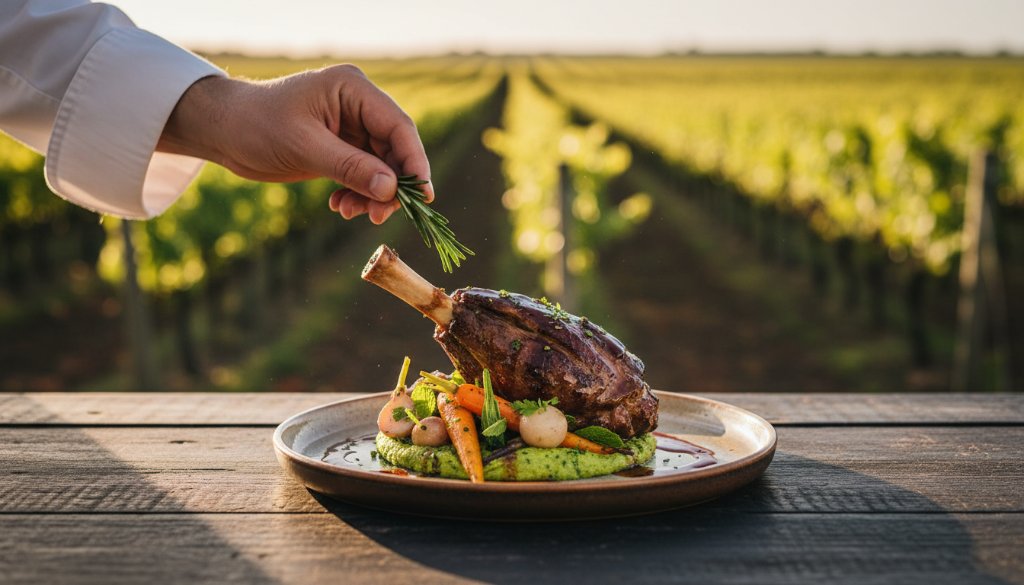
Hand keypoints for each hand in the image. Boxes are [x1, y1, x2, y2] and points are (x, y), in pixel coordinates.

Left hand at [157, 65, 431, 223]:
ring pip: (382, 165)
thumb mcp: (305, 147)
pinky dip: (358, 193)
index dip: (414, 162)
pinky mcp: (341, 145)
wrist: (224, 131)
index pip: (398, 126)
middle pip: (394, 148)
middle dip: (390, 185)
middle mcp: (358, 104)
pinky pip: (364, 173)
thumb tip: (391, 190)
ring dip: (373, 194)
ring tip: (354, 213)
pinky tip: (341, 206)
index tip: (423, 196)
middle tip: (378, 216)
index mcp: (353, 89)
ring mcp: (351, 125)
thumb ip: (351, 167)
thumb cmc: (258, 126)